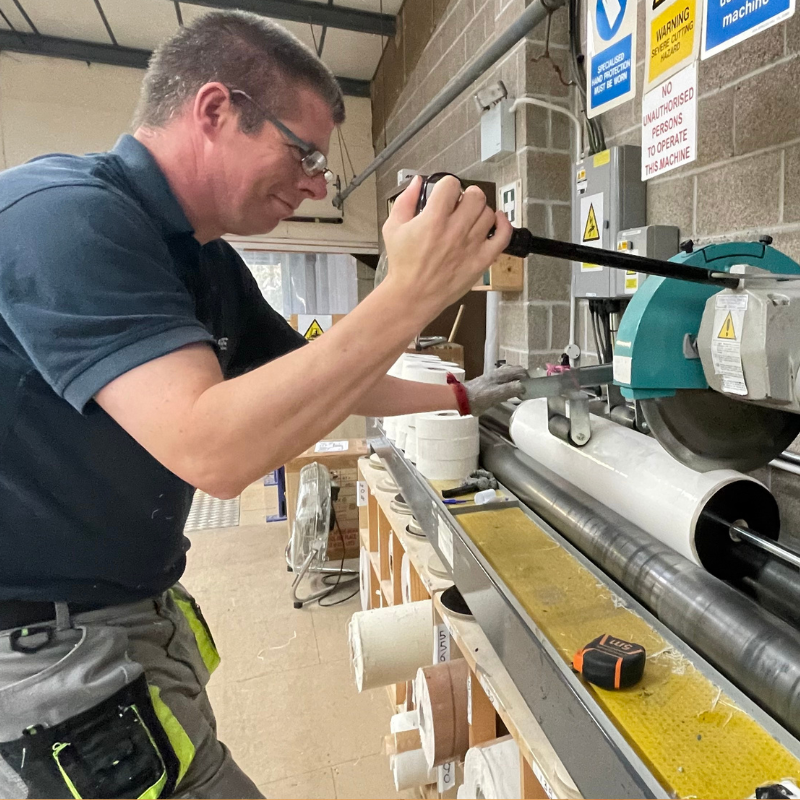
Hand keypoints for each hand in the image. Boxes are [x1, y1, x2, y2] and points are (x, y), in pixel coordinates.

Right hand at [380, 175, 512, 317]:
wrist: (413, 295)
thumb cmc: (404, 265)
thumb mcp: (393, 228)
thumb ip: (406, 201)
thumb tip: (417, 183)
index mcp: (433, 220)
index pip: (451, 185)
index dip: (447, 186)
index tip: (445, 193)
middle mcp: (455, 231)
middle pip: (475, 196)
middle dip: (467, 195)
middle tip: (461, 203)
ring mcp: (471, 245)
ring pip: (488, 213)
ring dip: (480, 210)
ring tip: (471, 217)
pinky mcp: (481, 260)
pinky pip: (502, 236)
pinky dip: (504, 224)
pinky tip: (497, 220)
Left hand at [450, 364, 528, 416]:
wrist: (460, 400)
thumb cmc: (477, 398)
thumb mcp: (495, 395)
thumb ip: (509, 390)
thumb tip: (523, 386)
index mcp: (500, 374)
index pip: (520, 370)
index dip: (528, 377)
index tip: (533, 387)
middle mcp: (497, 373)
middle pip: (515, 371)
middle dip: (524, 377)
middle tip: (528, 388)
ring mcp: (492, 378)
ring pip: (509, 375)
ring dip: (517, 380)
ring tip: (521, 390)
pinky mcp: (488, 383)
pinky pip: (503, 380)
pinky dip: (509, 383)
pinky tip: (509, 391)